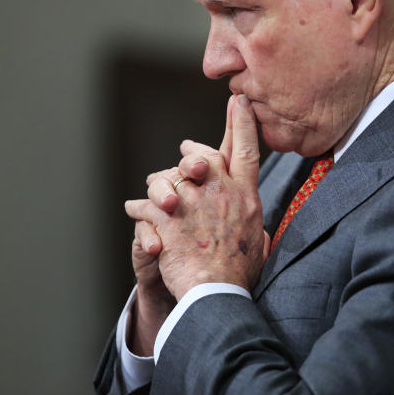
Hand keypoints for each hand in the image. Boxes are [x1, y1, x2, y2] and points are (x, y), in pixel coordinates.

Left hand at [125, 94, 263, 299]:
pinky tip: (135, 211)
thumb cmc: (239, 276)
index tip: (237, 99)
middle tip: (186, 149)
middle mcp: (221, 193)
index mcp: (246, 197)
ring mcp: (193, 204)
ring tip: (153, 187)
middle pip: (204, 156)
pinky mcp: (168, 219)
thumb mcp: (258, 243)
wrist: (217, 294)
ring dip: (161, 182)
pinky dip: (139, 208)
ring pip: (171, 177)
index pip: (246, 150)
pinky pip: (147, 203)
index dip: (241, 122)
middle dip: (193, 151)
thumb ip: (254, 225)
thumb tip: (256, 225)